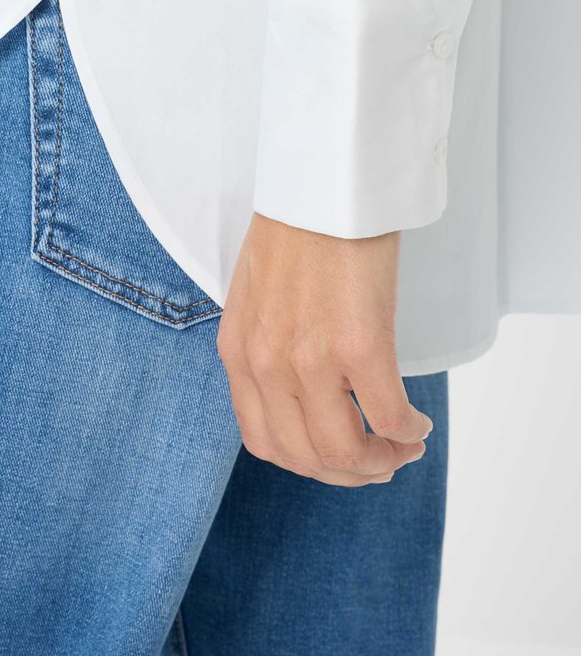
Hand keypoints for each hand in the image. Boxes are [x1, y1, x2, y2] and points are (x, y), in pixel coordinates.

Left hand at [217, 213, 431, 485]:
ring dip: (379, 461)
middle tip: (379, 460)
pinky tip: (417, 423)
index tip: (337, 456)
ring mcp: (310, 359)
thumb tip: (298, 386)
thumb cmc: (296, 227)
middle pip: (305, 458)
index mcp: (238, 352)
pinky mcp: (359, 345)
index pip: (263, 441)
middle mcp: (266, 364)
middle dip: (348, 472)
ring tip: (402, 445)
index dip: (306, 463)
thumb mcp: (258, 295)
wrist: (322, 183)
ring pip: (344, 451)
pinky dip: (407, 431)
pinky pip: (388, 415)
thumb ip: (267, 343)